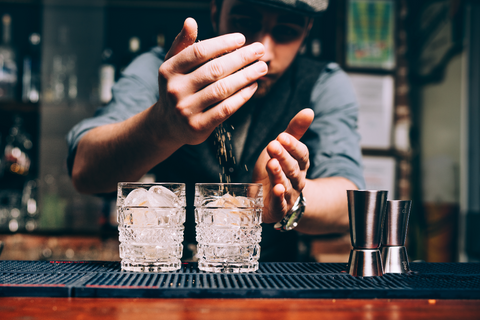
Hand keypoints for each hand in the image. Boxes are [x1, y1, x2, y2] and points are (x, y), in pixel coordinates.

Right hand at [151, 18, 267, 145]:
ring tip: (262, 67)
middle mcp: (175, 90)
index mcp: (169, 70)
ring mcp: (186, 110)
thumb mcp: (174, 65)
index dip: (222, 44)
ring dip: (246, 76)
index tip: (242, 39)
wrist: (168, 125)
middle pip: (214, 70)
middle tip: (260, 50)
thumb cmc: (177, 88)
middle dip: (241, 58)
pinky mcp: (198, 127)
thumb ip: (183, 44)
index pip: (199, 52)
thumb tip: (190, 21)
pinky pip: (225, 109)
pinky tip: (253, 86)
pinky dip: (242, 97)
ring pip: (222, 90)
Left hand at [252, 109, 313, 223]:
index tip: (281, 136)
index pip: (301, 154)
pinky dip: (278, 197)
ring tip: (272, 163)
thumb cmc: (275, 168)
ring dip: (279, 174)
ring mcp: (288, 195)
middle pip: (293, 168)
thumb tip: (309, 111)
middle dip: (283, 156)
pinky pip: (280, 203)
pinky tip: (276, 189)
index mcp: (300, 164)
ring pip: (286, 184)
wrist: (268, 198)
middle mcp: (297, 180)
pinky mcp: (278, 208)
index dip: (292, 145)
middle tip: (272, 145)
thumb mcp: (282, 148)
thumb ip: (294, 131)